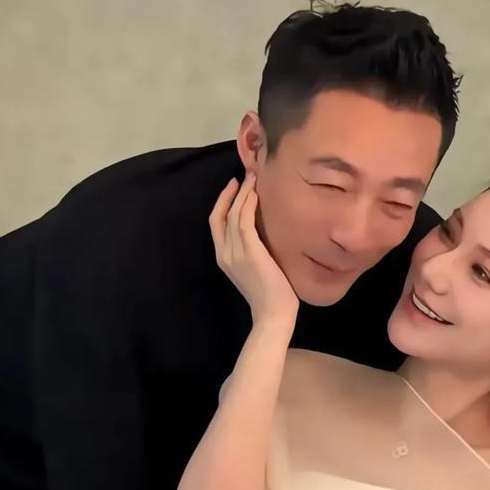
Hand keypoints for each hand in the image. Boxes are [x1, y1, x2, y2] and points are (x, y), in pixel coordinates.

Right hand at [209, 173, 298, 323]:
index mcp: (223, 257)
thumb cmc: (269, 294)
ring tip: (253, 179)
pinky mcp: (250, 252)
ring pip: (233, 214)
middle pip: (220, 214)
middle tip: (245, 176)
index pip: (216, 222)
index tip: (234, 186)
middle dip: (231, 193)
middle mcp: (224, 253)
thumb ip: (249, 251)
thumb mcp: (253, 269)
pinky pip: (244, 222)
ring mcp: (235, 253)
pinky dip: (248, 205)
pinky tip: (255, 194)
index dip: (222, 202)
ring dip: (243, 193)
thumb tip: (260, 231)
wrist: (272, 313)